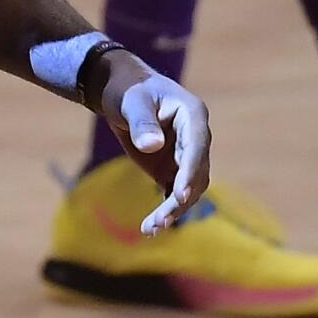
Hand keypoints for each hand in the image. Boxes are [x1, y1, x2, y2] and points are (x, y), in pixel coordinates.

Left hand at [96, 50, 211, 234]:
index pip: (197, 146)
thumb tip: (152, 146)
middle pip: (196, 174)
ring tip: (151, 227)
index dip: (190, 170)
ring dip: (173, 210)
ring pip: (188, 190)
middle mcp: (196, 139)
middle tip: (160, 220)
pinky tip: (150, 227)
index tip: (180, 194)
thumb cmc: (129, 89)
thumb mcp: (132, 101)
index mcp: (193, 115)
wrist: (121, 93)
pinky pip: (174, 194)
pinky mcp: (173, 170)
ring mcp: (186, 156)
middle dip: (180, 199)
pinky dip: (165, 210)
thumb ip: (142, 121)